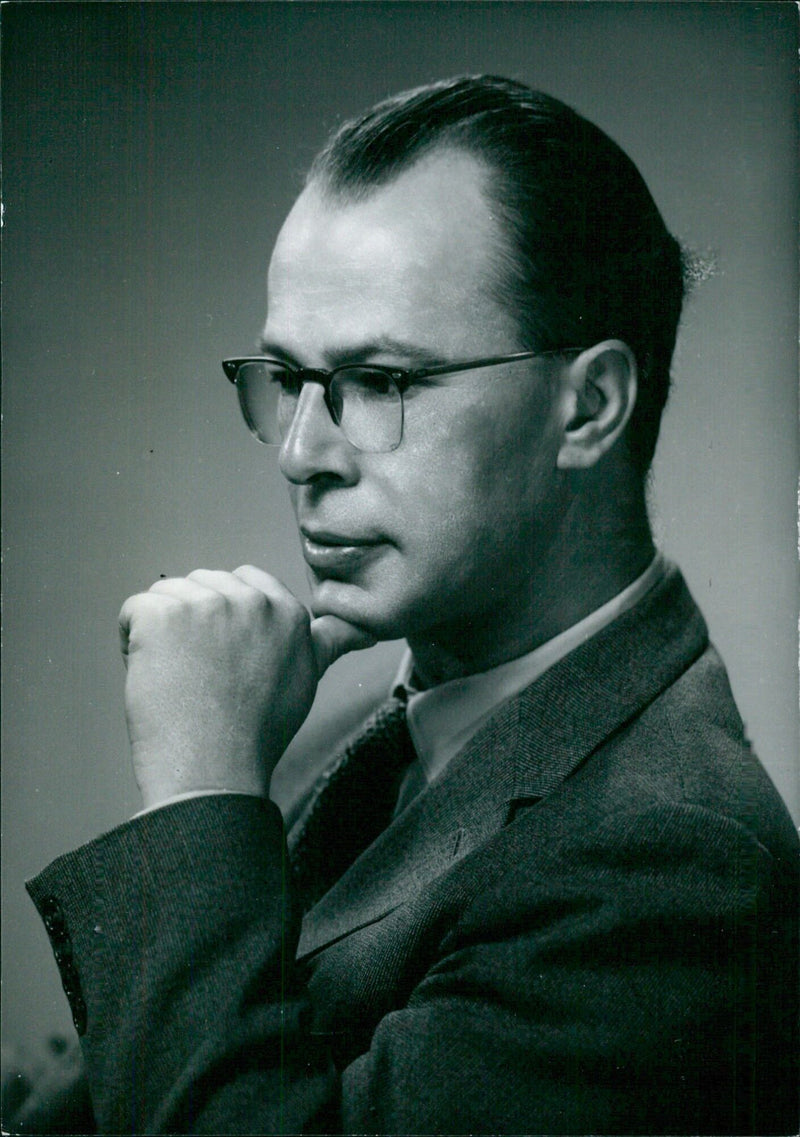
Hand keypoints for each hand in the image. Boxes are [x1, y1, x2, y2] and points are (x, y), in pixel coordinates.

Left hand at [119, 566, 374, 808]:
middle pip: (202, 584)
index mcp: (287, 610)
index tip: (227, 659)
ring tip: (180, 678)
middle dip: (193, 623)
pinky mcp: (162, 614)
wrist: (214, 771)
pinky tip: (155, 674)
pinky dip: (132, 642)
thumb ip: (329, 641)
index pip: (243, 582)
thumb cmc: (256, 732)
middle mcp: (250, 599)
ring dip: (163, 633)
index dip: (225, 620)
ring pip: (166, 595)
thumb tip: (365, 627)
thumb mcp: (308, 679)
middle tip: (204, 675)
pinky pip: (133, 612)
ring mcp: (205, 603)